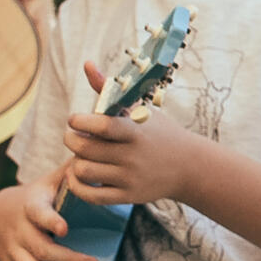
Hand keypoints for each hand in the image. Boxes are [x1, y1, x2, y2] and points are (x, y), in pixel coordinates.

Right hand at [0, 169, 97, 260]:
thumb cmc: (36, 195)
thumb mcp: (49, 180)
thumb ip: (72, 171)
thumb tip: (98, 151)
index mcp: (30, 206)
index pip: (38, 214)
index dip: (50, 221)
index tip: (65, 228)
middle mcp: (20, 232)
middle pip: (41, 249)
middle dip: (67, 260)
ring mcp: (14, 253)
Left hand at [62, 58, 199, 205]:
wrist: (189, 165)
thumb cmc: (159, 132)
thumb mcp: (139, 109)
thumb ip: (108, 89)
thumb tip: (86, 64)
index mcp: (136, 131)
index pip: (101, 126)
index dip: (79, 122)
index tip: (75, 119)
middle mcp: (133, 155)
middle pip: (84, 149)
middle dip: (71, 140)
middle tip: (73, 136)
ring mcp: (130, 177)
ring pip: (83, 171)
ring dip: (75, 162)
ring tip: (81, 155)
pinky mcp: (127, 196)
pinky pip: (90, 195)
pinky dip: (77, 185)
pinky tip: (79, 175)